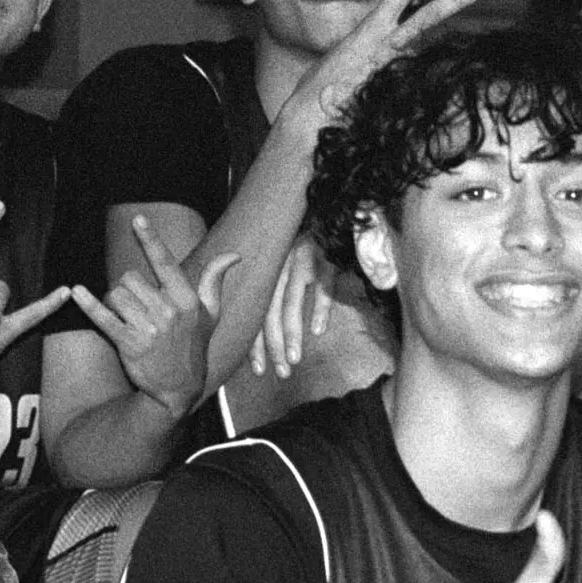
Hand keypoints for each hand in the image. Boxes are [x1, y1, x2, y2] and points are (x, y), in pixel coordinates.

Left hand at [73, 214, 233, 416]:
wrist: (178, 388)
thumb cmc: (193, 345)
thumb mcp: (210, 314)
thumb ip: (214, 281)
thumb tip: (234, 255)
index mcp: (186, 301)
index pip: (165, 263)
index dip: (151, 239)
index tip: (138, 219)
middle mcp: (168, 312)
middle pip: (130, 277)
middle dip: (128, 287)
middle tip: (138, 305)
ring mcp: (148, 328)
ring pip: (116, 294)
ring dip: (115, 301)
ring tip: (127, 316)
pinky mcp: (128, 343)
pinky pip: (102, 316)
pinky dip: (87, 303)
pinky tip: (77, 292)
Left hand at [251, 237, 334, 379]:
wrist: (325, 209)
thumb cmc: (307, 242)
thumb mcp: (286, 263)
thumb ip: (278, 290)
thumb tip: (273, 329)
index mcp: (268, 273)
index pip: (256, 313)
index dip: (256, 343)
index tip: (259, 369)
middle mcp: (279, 269)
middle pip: (271, 313)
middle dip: (274, 346)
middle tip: (280, 372)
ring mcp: (301, 263)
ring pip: (291, 303)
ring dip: (292, 334)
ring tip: (294, 359)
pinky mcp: (325, 260)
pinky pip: (322, 287)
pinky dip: (320, 309)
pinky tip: (318, 330)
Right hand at [289, 0, 480, 127]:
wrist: (312, 112)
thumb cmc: (321, 87)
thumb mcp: (345, 59)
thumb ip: (367, 51)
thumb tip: (382, 52)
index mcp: (369, 31)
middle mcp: (382, 43)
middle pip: (424, 18)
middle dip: (450, 4)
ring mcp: (389, 65)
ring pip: (425, 44)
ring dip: (445, 31)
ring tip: (470, 6)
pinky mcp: (393, 85)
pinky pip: (416, 75)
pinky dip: (427, 77)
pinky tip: (438, 83)